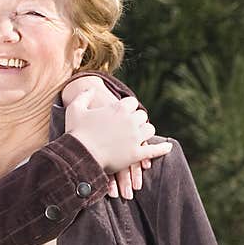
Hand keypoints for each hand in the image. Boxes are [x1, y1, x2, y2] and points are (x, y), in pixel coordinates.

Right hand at [62, 76, 151, 199]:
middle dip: (137, 120)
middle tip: (130, 125)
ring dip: (145, 131)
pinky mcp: (136, 154)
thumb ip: (84, 96)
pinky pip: (154, 150)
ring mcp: (135, 138)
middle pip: (142, 116)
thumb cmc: (76, 132)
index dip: (127, 107)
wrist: (79, 155)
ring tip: (140, 135)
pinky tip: (168, 147)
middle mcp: (130, 121)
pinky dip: (162, 149)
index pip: (132, 102)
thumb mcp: (75, 109)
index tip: (122, 112)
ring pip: (149, 130)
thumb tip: (91, 89)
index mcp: (118, 108)